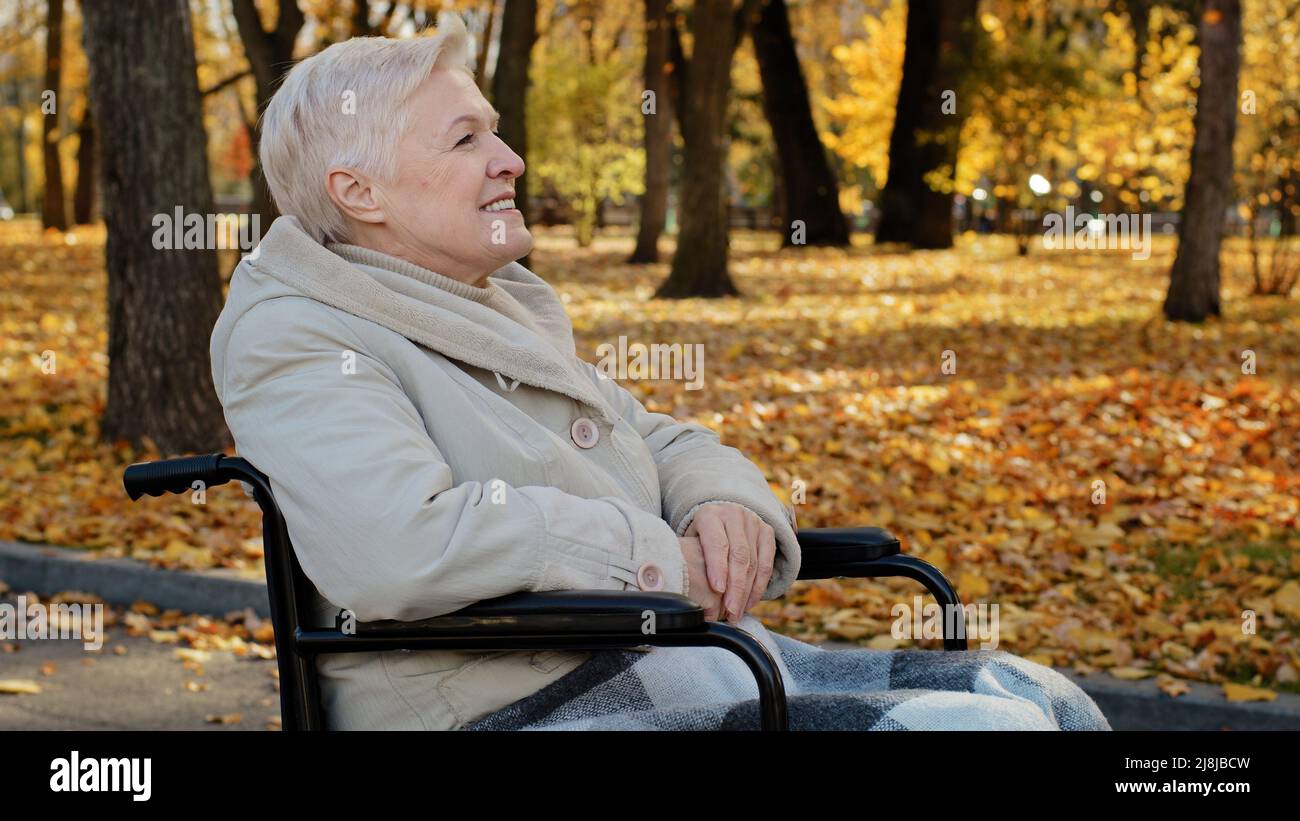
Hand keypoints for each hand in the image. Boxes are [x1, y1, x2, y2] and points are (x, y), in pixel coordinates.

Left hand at [684, 503, 775, 623]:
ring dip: (748, 592)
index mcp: (710, 514)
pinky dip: (760, 586)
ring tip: (738, 611)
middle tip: (731, 611)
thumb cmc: (698, 537)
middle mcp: (734, 514)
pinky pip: (767, 563)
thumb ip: (687, 558)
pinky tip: (750, 602)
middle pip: (739, 555)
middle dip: (736, 587)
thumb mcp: (689, 541)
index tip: (717, 590)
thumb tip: (679, 586)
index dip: (718, 567)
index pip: (717, 543)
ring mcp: (753, 522)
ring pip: (754, 562)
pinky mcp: (767, 532)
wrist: (719, 517)